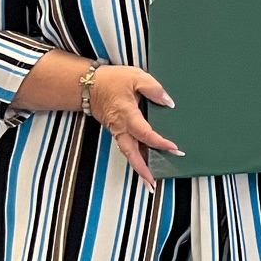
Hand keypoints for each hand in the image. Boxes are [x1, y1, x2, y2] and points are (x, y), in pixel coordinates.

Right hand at [88, 64, 179, 188]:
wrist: (87, 84)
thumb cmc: (111, 80)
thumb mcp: (136, 77)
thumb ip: (154, 89)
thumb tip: (168, 102)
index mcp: (127, 114)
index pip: (145, 133)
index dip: (159, 142)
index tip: (173, 148)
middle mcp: (120, 127)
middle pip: (131, 153)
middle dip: (142, 169)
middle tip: (153, 182)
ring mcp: (117, 130)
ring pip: (128, 152)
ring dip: (139, 166)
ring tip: (150, 180)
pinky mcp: (116, 130)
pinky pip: (126, 146)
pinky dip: (135, 156)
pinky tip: (145, 162)